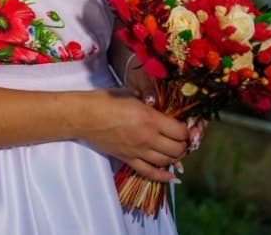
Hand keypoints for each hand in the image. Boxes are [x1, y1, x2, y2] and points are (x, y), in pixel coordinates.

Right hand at [71, 89, 190, 182]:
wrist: (83, 116)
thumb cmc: (105, 100)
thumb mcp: (131, 94)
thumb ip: (149, 101)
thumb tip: (161, 105)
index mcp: (150, 119)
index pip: (180, 131)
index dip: (186, 129)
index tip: (184, 125)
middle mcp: (147, 138)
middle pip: (177, 149)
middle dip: (183, 145)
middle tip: (181, 138)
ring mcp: (138, 151)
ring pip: (166, 162)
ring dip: (175, 157)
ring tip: (175, 150)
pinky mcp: (128, 159)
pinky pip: (149, 172)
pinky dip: (162, 176)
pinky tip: (170, 176)